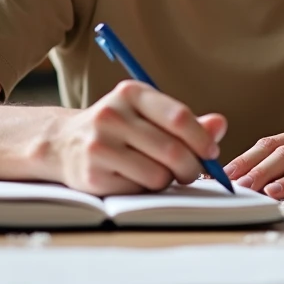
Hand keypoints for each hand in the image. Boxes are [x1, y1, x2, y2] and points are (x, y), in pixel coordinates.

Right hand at [52, 80, 226, 195]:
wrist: (63, 143)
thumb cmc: (117, 128)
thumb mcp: (147, 114)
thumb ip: (184, 121)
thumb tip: (220, 125)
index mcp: (131, 92)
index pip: (179, 117)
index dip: (202, 138)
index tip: (211, 151)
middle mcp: (112, 115)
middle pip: (173, 150)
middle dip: (192, 167)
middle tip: (193, 172)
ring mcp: (100, 145)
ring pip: (159, 174)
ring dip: (169, 180)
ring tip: (161, 173)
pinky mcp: (93, 175)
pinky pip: (139, 190)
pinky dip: (146, 189)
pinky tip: (136, 179)